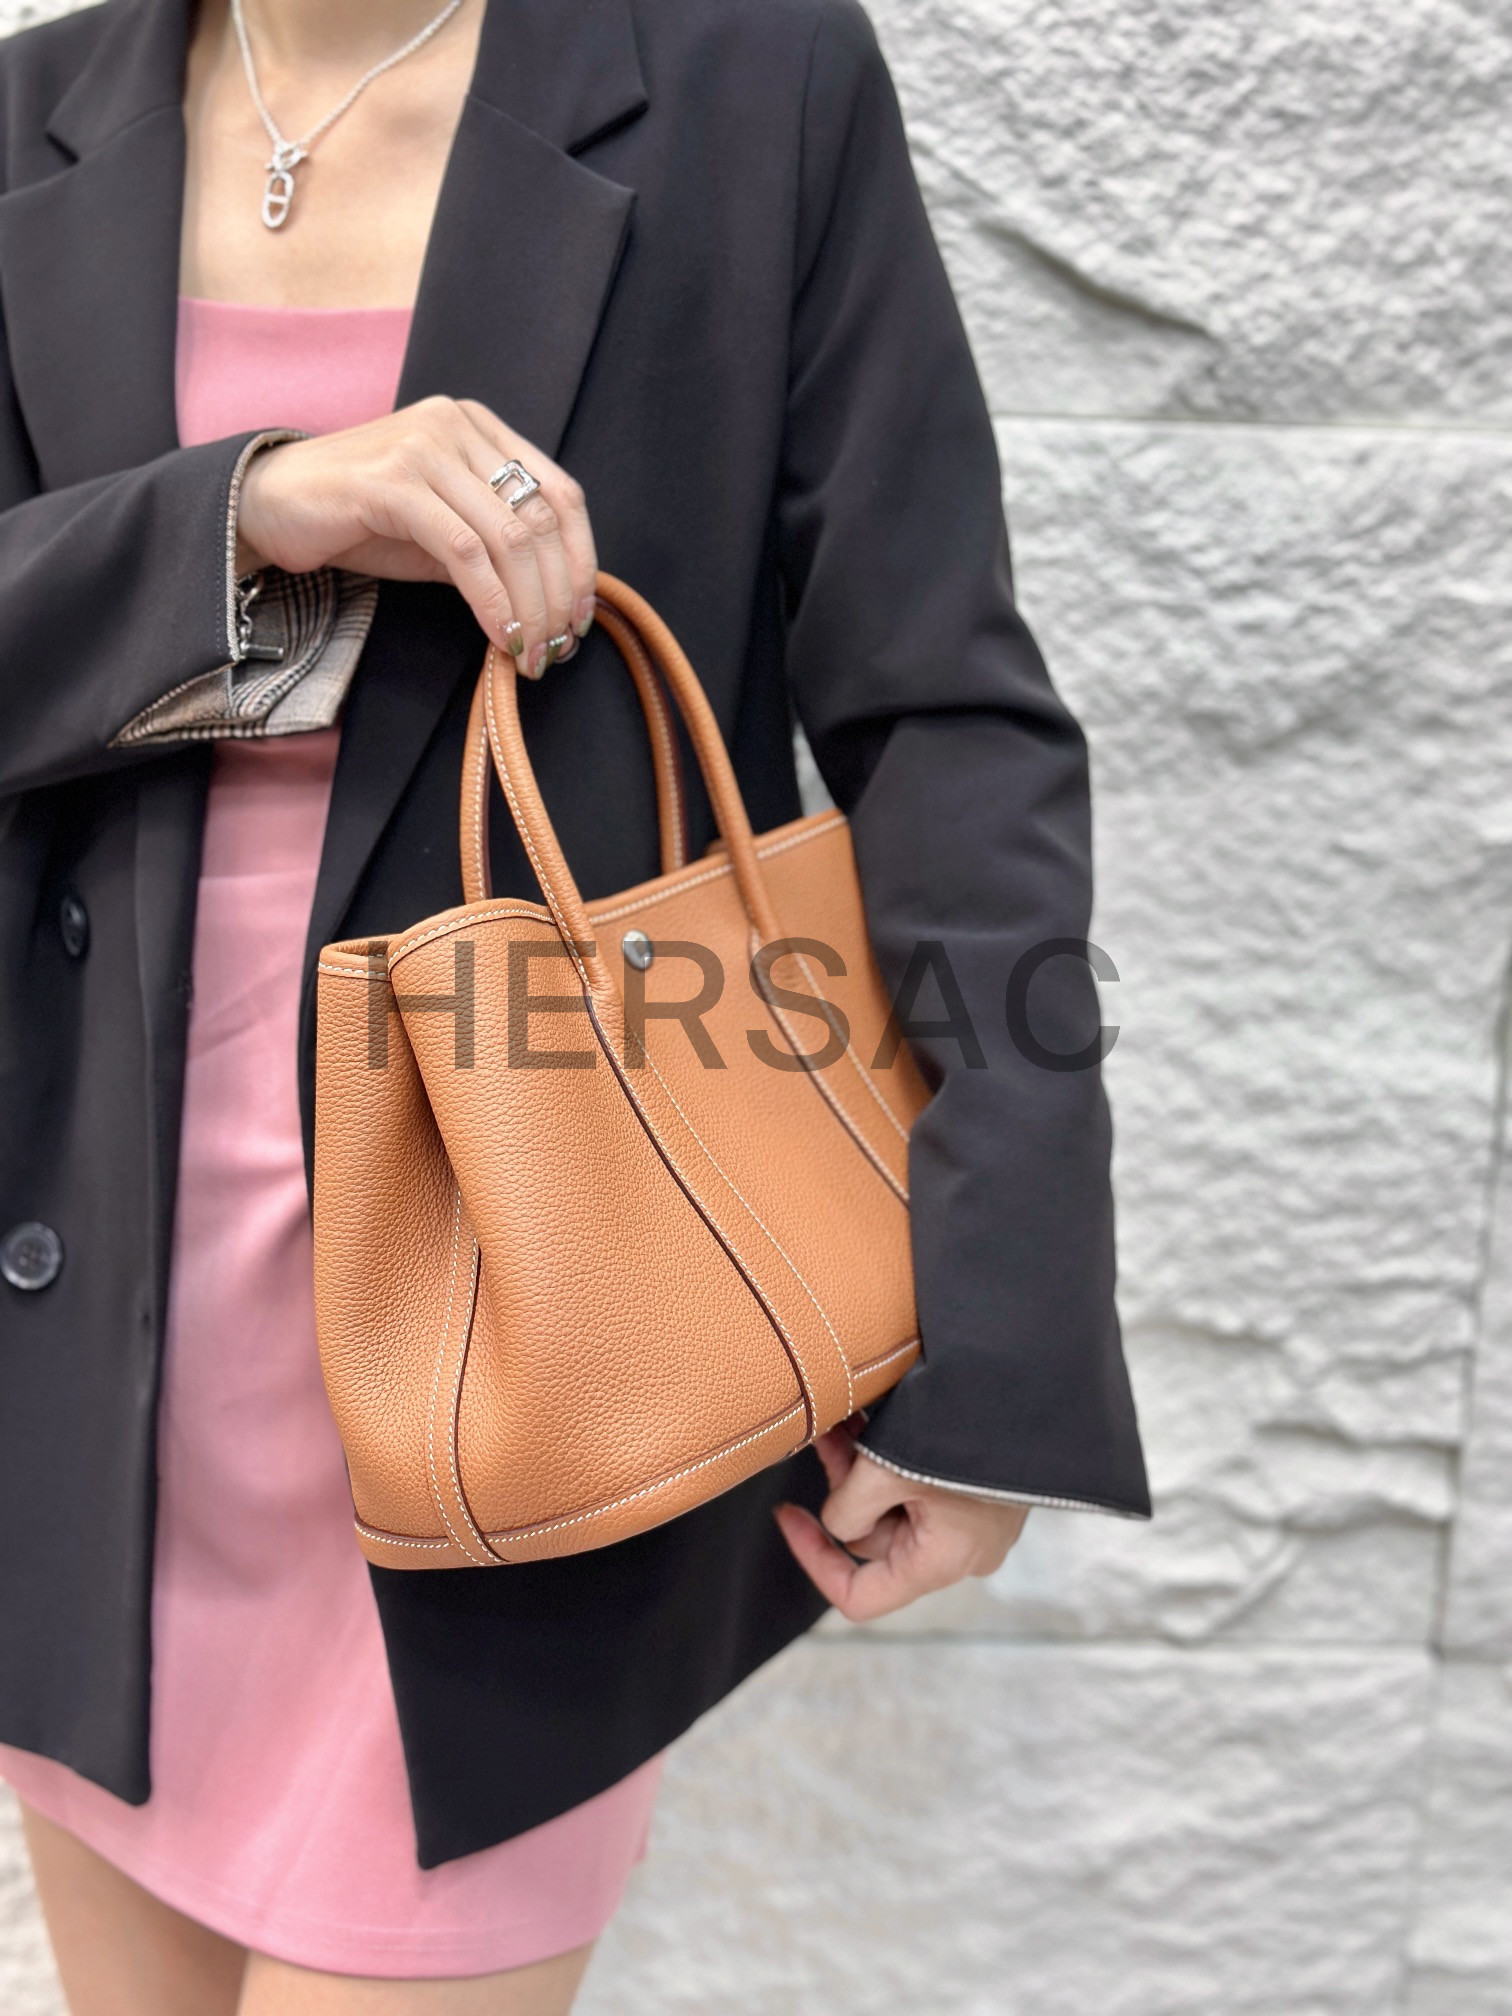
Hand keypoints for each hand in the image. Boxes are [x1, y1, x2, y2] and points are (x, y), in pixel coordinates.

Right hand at [236, 397, 595, 677]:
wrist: (268, 503)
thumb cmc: (358, 519)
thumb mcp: (442, 531)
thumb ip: (494, 548)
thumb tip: (553, 605)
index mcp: (479, 428)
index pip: (560, 494)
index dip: (580, 561)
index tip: (580, 617)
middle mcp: (457, 425)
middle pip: (540, 519)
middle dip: (557, 595)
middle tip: (556, 648)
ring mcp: (425, 446)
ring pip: (508, 538)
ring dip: (528, 607)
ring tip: (530, 652)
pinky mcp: (393, 481)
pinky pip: (464, 551)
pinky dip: (491, 601)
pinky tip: (497, 636)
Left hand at [774, 1423, 1027, 1622]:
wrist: (1029, 1393)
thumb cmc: (961, 1436)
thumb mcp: (885, 1472)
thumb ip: (847, 1508)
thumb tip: (837, 1521)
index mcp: (938, 1563)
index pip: (859, 1597)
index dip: (813, 1561)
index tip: (787, 1515)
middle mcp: (959, 1553)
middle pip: (874, 1539)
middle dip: (843, 1488)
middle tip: (826, 1436)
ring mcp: (973, 1524)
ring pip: (894, 1505)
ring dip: (863, 1466)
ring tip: (843, 1418)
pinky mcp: (979, 1493)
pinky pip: (919, 1487)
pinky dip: (891, 1460)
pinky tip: (870, 1420)